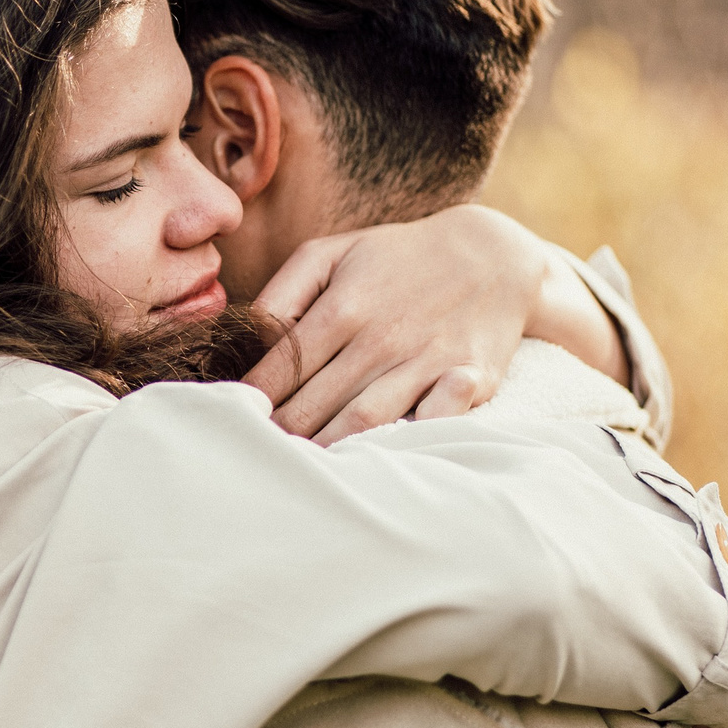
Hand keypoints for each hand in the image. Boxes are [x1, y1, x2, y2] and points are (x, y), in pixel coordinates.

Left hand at [240, 204, 542, 443]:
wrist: (494, 257)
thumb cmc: (397, 260)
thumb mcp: (331, 254)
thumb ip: (281, 294)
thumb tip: (248, 340)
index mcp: (341, 308)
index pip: (280, 371)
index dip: (252, 403)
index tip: (233, 423)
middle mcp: (380, 338)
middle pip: (313, 405)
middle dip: (280, 435)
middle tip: (256, 458)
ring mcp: (425, 361)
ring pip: (362, 423)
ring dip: (327, 450)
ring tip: (299, 474)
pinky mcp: (467, 380)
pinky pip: (432, 423)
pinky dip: (405, 443)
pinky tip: (374, 460)